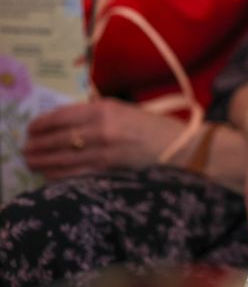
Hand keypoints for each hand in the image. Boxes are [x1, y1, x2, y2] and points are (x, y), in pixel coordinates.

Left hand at [23, 98, 189, 179]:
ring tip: (32, 163)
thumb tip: (69, 124)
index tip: (31, 130)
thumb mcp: (126, 111)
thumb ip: (98, 114)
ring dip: (42, 162)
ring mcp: (104, 152)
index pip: (60, 116)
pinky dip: (59, 176)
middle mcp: (100, 129)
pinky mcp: (110, 171)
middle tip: (26, 151)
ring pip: (61, 159)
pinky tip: (50, 177)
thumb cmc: (156, 129)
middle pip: (56, 139)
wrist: (183, 149)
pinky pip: (76, 175)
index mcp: (104, 109)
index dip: (40, 124)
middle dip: (36, 146)